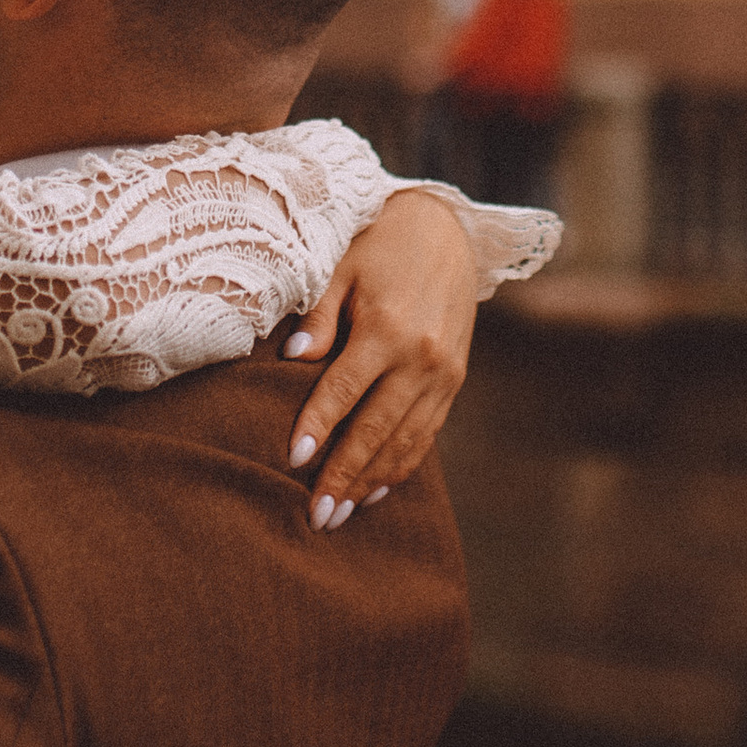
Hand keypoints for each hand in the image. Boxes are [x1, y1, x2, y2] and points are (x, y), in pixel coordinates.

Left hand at [282, 189, 476, 523]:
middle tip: (316, 515)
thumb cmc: (378, 243)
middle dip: (344, 475)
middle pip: (376, 429)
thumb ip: (319, 314)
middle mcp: (422, 357)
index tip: (292, 461)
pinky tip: (375, 491)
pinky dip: (401, 466)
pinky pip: (426, 435)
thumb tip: (292, 358)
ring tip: (339, 515)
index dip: (318, 426)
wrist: (446, 230)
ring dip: (371, 482)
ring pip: (405, 442)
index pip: (344, 391)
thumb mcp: (341, 265)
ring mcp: (444, 374)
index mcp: (388, 328)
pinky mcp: (455, 382)